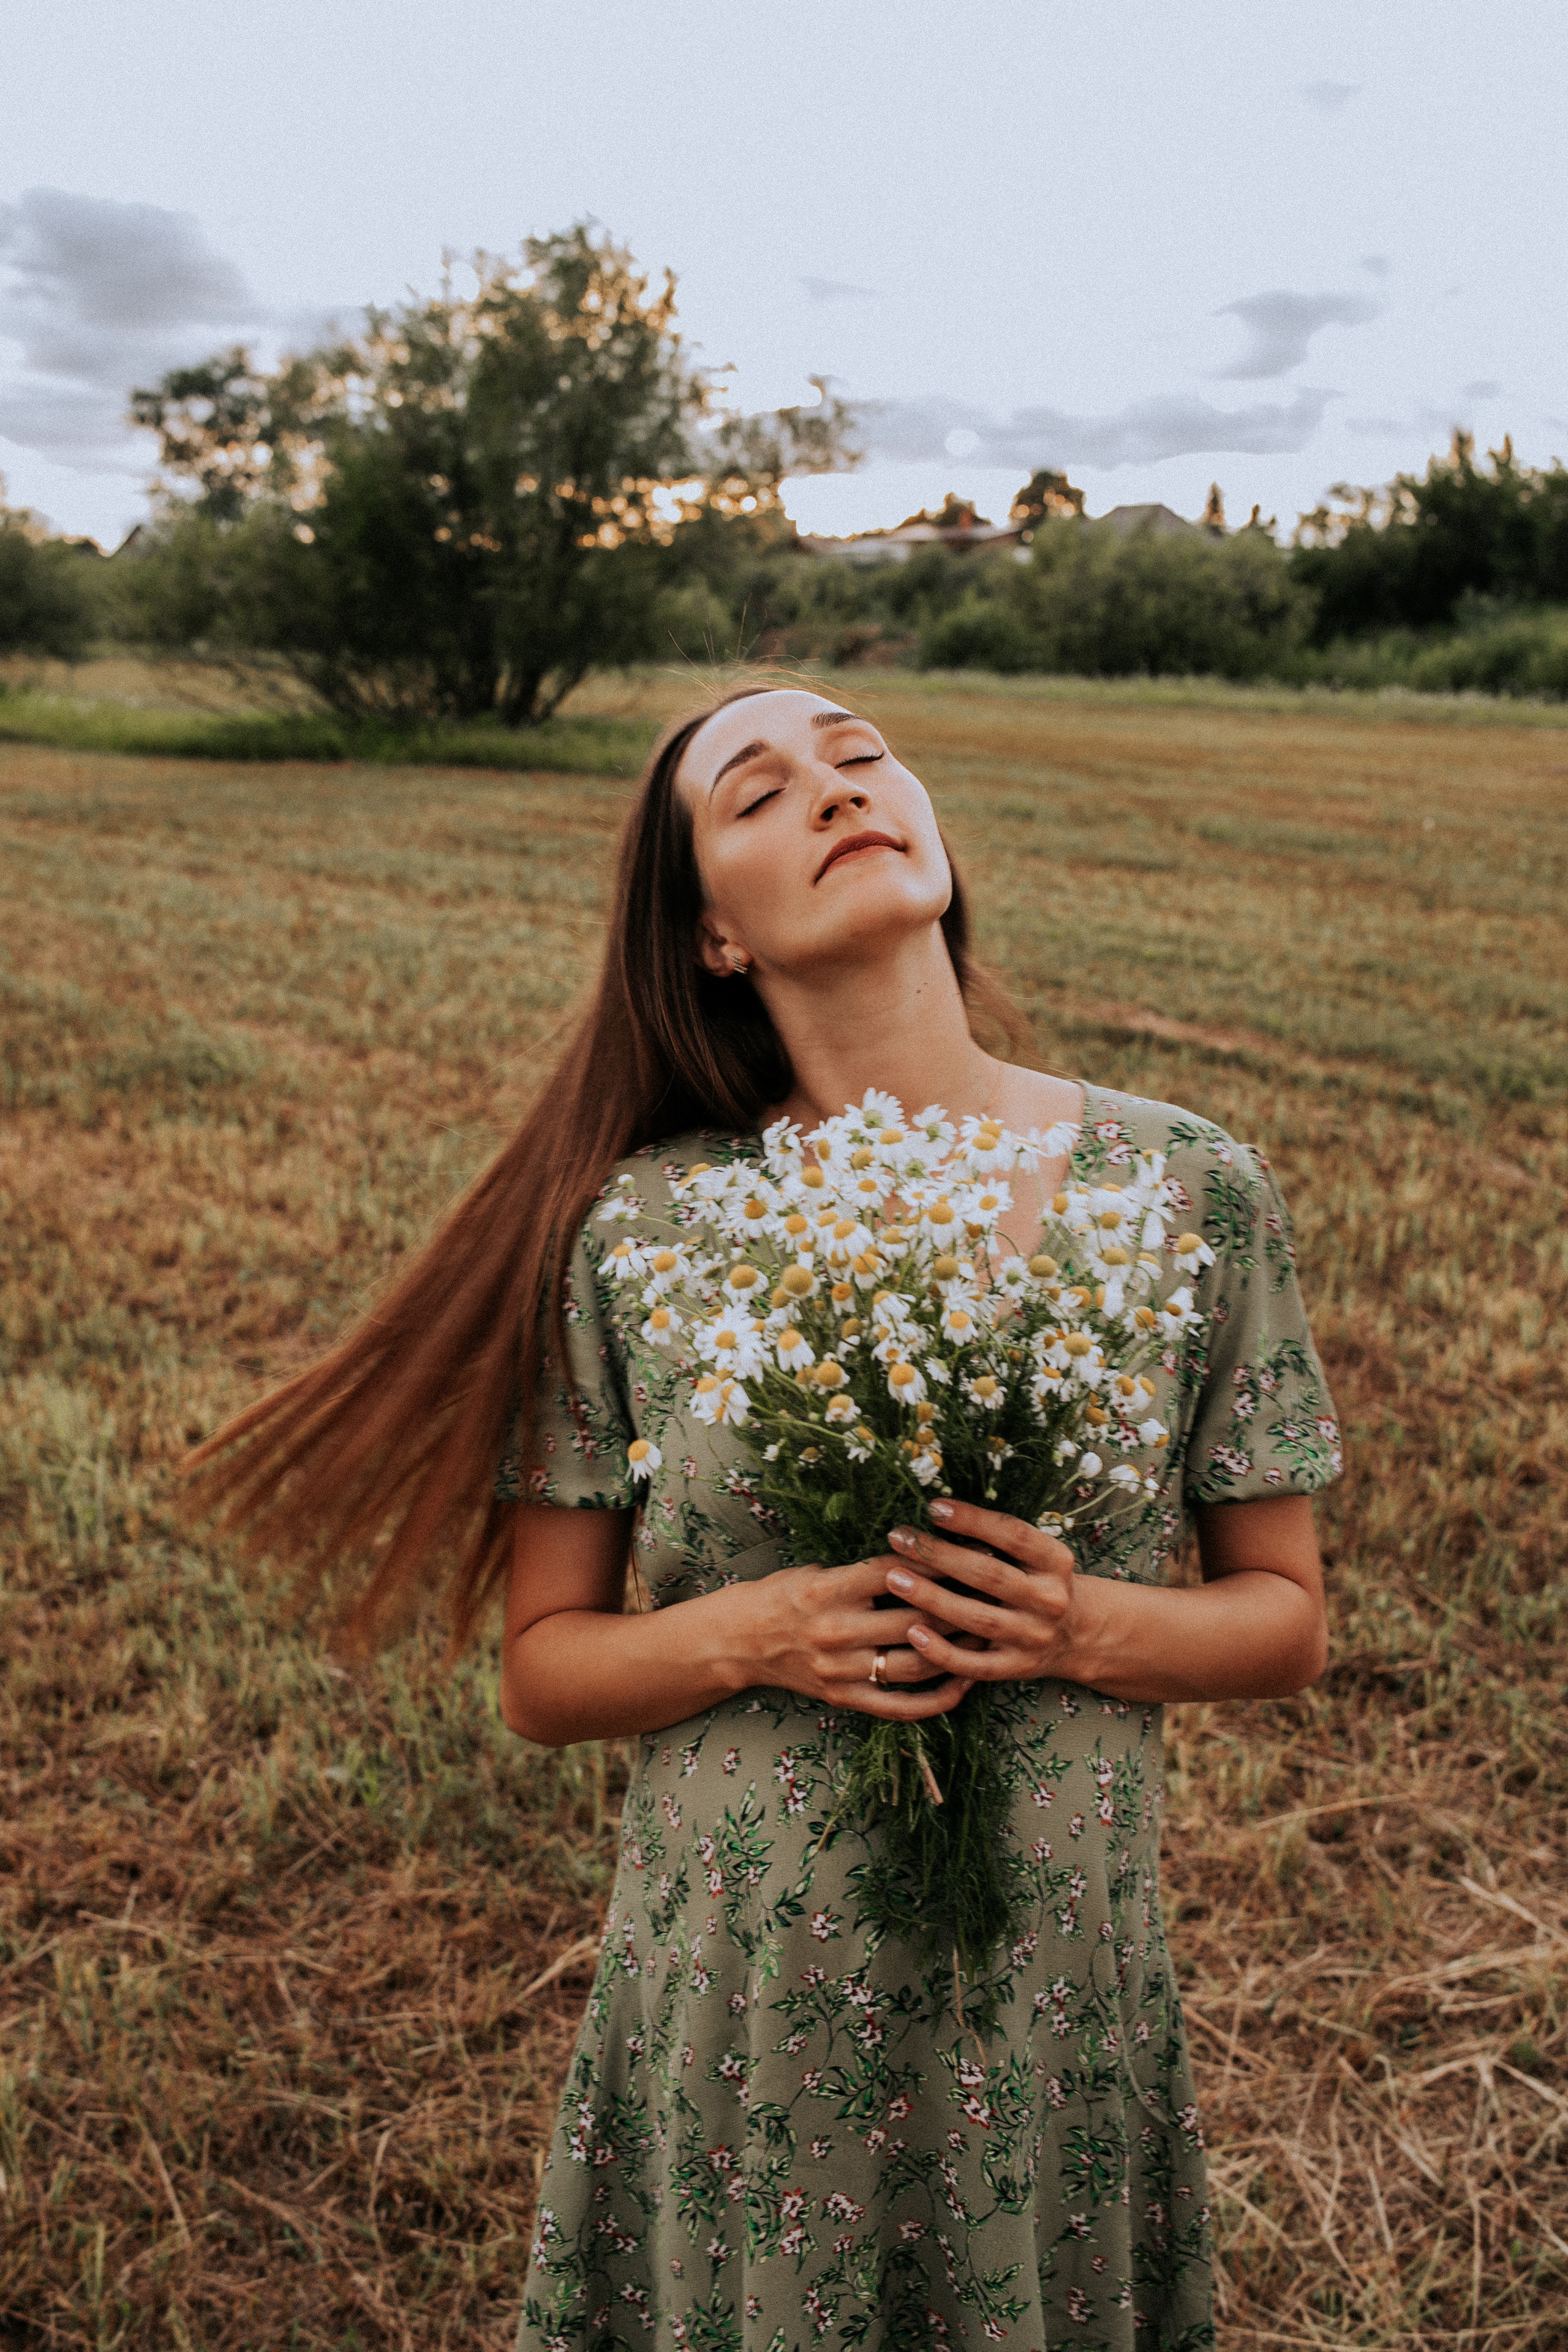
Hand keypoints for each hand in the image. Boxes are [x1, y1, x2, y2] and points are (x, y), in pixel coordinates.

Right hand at [740, 1557, 973, 1721]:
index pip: (897, 1573)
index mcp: (828, 1591)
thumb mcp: (816, 1569)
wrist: (740, 1641)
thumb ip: (863, 1570)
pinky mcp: (844, 1699)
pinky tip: (964, 1682)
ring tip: (990, 1634)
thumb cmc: (782, 1595)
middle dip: (961, 1604)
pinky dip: (938, 1698)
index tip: (972, 1549)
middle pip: (916, 1619)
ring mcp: (841, 1671)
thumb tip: (924, 1556)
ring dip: (959, 1650)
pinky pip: (900, 1706)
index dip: (938, 1560)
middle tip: (995, 1592)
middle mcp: (836, 1632)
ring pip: (917, 1664)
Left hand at [882, 1499, 1082, 1684]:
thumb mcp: (1037, 1556)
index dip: (973, 1520)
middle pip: (989, 1575)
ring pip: (978, 1619)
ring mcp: (1033, 1637)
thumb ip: (1001, 1539)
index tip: (932, 1507)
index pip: (1014, 1535)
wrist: (1075, 1635)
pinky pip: (975, 1664)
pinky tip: (913, 1633)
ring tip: (894, 1578)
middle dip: (939, 1556)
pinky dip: (943, 1651)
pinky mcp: (1016, 1668)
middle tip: (899, 1538)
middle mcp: (1049, 1600)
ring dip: (933, 1598)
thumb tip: (939, 1511)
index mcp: (1056, 1563)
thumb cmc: (1038, 1582)